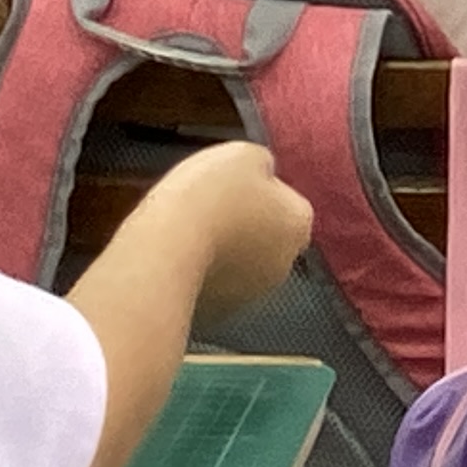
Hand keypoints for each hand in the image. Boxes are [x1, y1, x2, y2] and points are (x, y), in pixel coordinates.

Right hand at [139, 138, 313, 317]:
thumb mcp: (244, 155)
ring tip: (190, 231)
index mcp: (299, 223)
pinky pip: (216, 285)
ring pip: (242, 263)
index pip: (286, 200)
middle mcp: (286, 263)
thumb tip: (262, 174)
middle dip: (245, 223)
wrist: (168, 248)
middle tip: (209, 207)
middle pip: (268, 235)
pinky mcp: (221, 312)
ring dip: (224, 250)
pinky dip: (204, 273)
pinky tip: (181, 257)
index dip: (257, 188)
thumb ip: (262, 165)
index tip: (229, 183)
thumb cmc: (211, 194)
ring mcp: (253, 292)